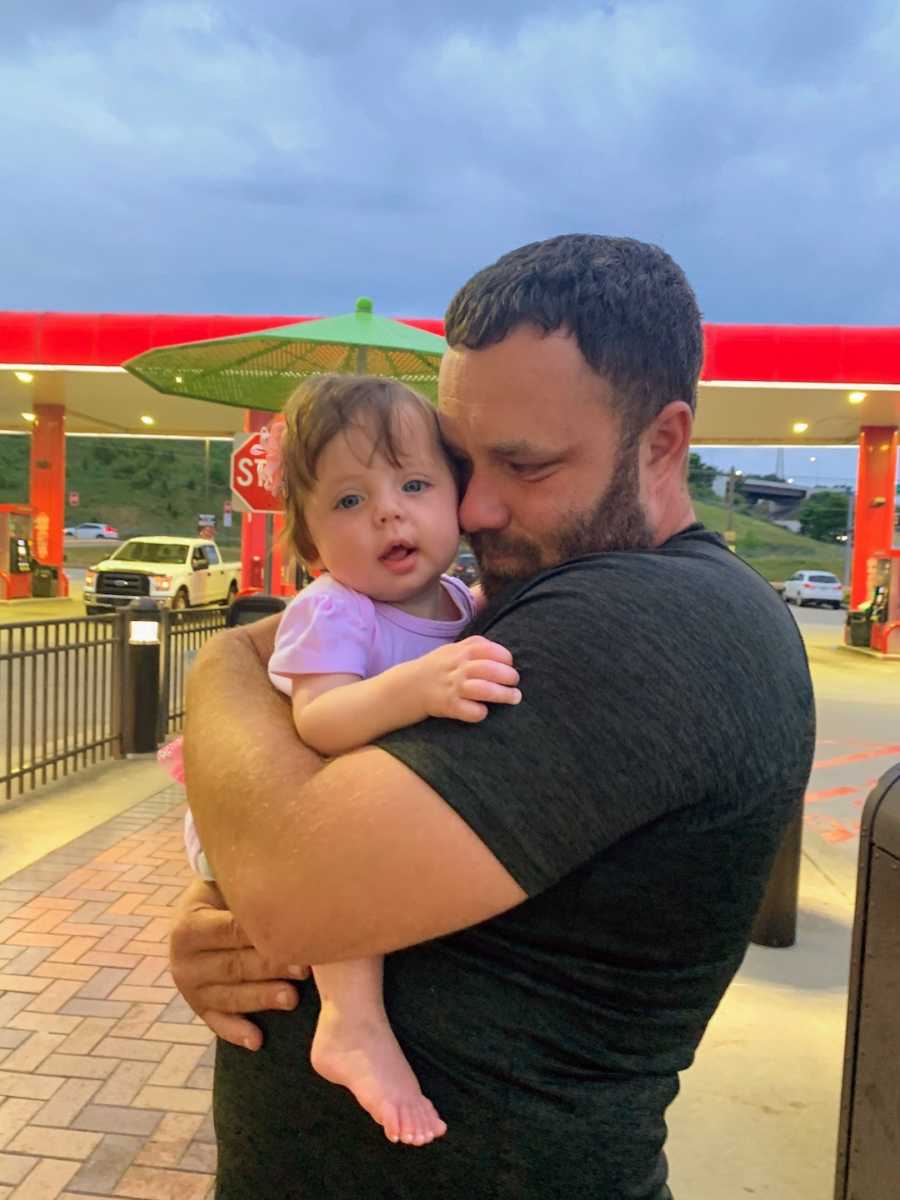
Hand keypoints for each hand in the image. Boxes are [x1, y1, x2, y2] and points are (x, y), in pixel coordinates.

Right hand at [169, 879, 308, 1049]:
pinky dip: (236, 1032)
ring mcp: (189, 987)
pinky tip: (257, 1040)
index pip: (230, 932)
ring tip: (291, 999)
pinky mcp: (198, 1006)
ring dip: (261, 999)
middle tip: (304, 970)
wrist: (197, 913)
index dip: (264, 936)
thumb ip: (248, 890)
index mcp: (189, 925)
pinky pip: (217, 1021)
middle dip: (270, 968)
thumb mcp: (225, 886)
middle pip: (233, 966)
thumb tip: (291, 885)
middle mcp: (183, 960)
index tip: (298, 939)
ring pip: (229, 996)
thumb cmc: (224, 894)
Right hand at [414, 635, 520, 722]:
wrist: (407, 687)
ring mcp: (453, 687)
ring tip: (514, 697)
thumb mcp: (452, 649)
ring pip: (483, 689)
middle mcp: (458, 668)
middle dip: (509, 676)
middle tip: (515, 682)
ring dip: (503, 694)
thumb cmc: (437, 668)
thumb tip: (503, 653)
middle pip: (489, 669)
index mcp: (461, 651)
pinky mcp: (448, 706)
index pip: (489, 649)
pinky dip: (480, 712)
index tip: (509, 664)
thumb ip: (475, 646)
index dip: (505, 657)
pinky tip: (484, 711)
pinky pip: (470, 711)